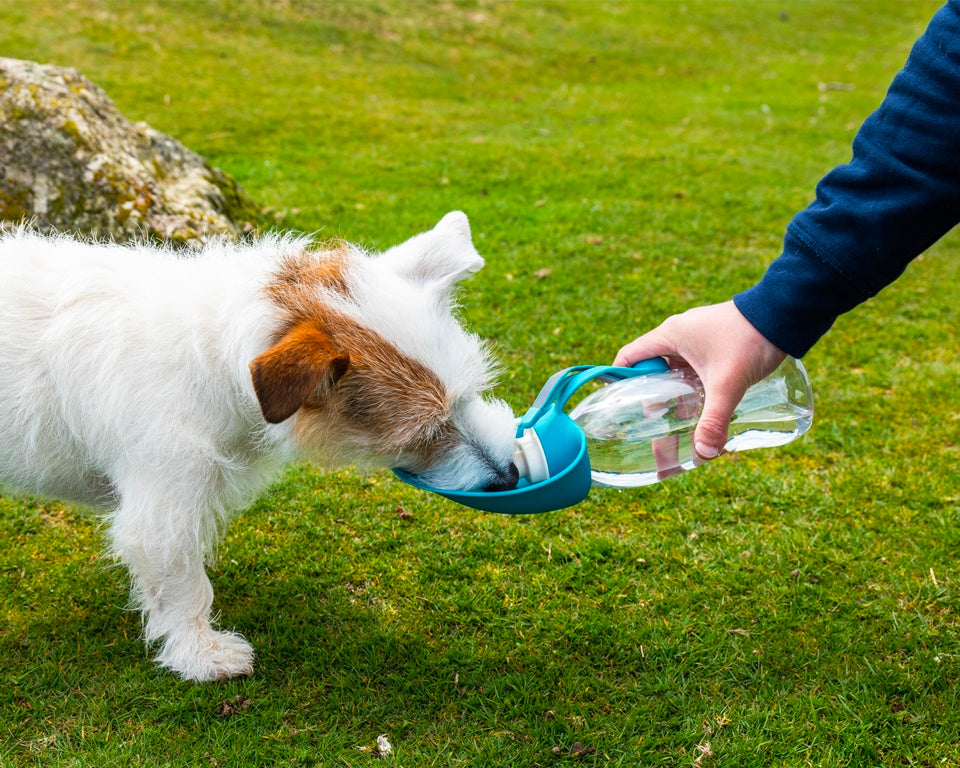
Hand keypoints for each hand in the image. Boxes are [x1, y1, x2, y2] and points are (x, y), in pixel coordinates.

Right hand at [614, 301, 785, 459]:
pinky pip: (695, 374)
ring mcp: (698, 342)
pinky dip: (695, 394)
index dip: (620, 381)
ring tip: (677, 433)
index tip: (618, 407)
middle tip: (655, 434)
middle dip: (654, 406)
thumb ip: (714, 420)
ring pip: (676, 377)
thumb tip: (703, 455)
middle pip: (653, 374)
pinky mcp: (715, 347)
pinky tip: (702, 416)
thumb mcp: (727, 383)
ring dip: (677, 403)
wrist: (785, 314)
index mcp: (669, 336)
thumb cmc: (749, 339)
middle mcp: (679, 337)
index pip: (630, 358)